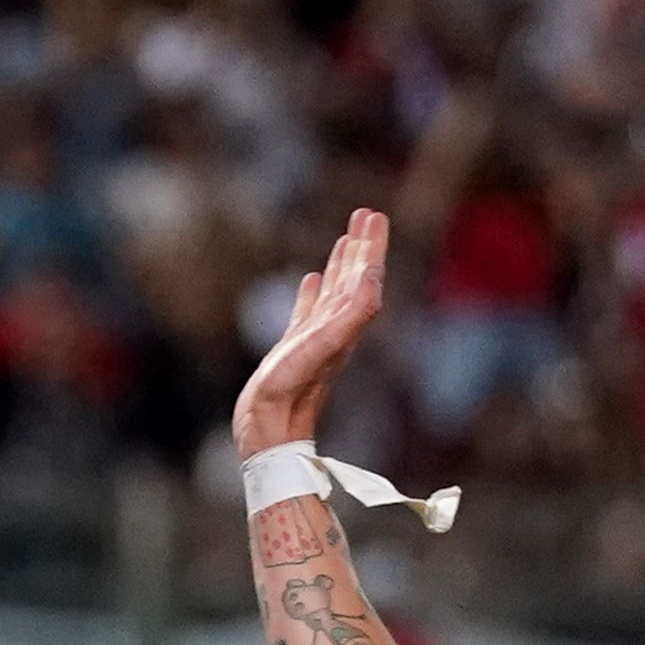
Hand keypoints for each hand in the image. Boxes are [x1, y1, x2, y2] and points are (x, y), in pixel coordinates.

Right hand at [232, 208, 390, 458]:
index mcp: (347, 322)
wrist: (270, 430)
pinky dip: (312, 292)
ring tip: (346, 237)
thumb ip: (352, 313)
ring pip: (334, 291)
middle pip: (355, 279)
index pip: (366, 276)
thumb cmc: (293, 390)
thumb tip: (371, 279)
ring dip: (341, 264)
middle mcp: (336, 327)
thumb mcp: (324, 346)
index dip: (372, 246)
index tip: (374, 216)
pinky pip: (306, 312)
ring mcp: (314, 337)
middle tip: (366, 214)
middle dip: (362, 247)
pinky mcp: (292, 349)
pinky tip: (311, 279)